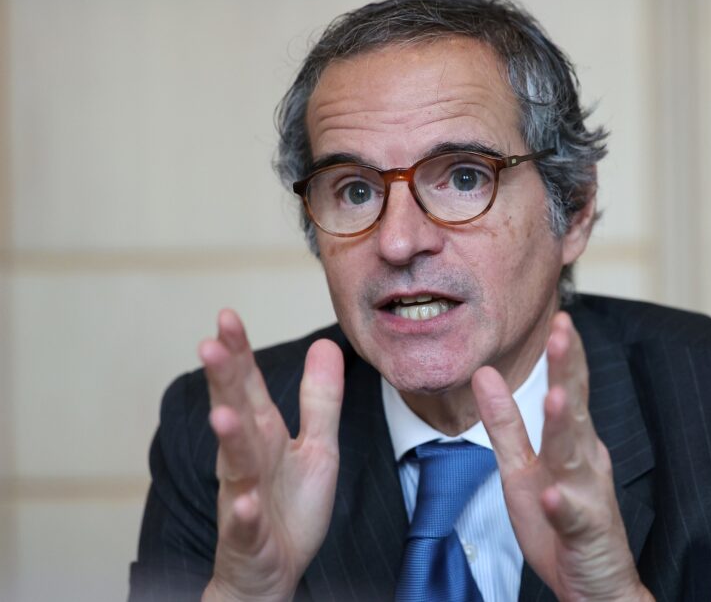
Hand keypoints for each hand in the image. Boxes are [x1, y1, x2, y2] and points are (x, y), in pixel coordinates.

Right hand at [199, 310, 343, 601]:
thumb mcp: (318, 446)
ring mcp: (244, 497)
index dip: (238, 352)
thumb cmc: (290, 506)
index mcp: (263, 434)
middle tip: (209, 344)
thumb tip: (325, 345)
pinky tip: (247, 501)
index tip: (227, 316)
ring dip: (228, 440)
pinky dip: (246, 513)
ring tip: (223, 415)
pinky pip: (246, 524)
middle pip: (234, 413)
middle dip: (223, 381)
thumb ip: (320, 399)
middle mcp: (247, 459)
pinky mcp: (249, 536)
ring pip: (234, 465)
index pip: (247, 385)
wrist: (273, 571)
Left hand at [472, 312, 651, 601]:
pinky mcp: (586, 536)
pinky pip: (575, 520)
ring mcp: (588, 498)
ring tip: (556, 398)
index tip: (560, 318)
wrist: (593, 587)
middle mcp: (584, 463)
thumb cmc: (559, 523)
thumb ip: (505, 422)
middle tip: (566, 331)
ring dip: (566, 427)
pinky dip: (565, 507)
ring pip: (576, 458)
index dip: (565, 356)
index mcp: (571, 443)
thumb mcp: (522, 466)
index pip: (569, 390)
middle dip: (569, 370)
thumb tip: (484, 374)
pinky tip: (555, 496)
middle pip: (576, 410)